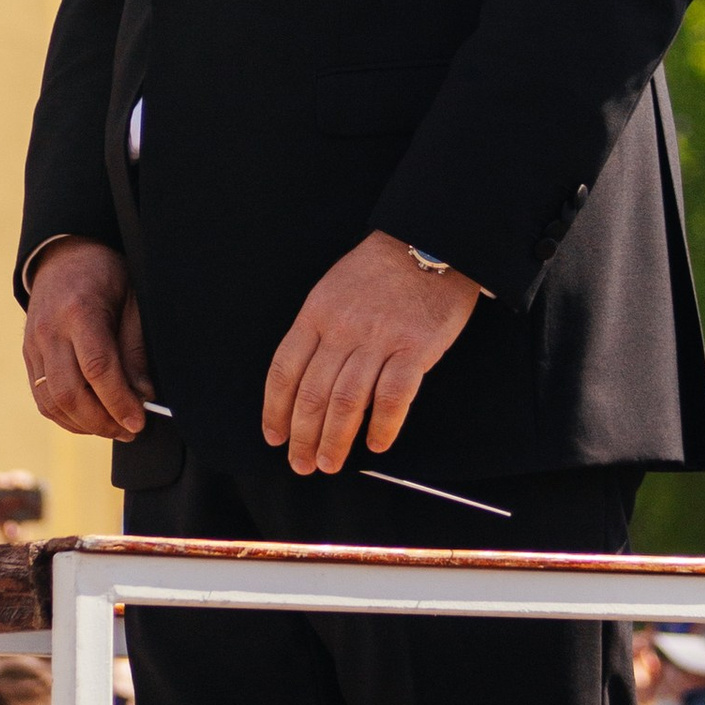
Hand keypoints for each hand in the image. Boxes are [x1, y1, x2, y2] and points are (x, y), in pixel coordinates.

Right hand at [24, 238, 152, 441]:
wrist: (65, 255)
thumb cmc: (106, 276)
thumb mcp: (132, 301)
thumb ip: (135, 350)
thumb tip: (143, 396)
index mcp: (79, 311)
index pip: (97, 368)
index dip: (119, 401)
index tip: (139, 422)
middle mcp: (50, 330)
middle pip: (70, 392)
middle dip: (103, 421)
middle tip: (130, 431)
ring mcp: (33, 345)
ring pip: (52, 402)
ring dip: (84, 425)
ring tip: (113, 428)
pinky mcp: (28, 356)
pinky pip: (42, 398)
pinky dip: (66, 417)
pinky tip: (90, 420)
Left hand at [263, 231, 479, 473]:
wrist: (430, 240)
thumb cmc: (380, 268)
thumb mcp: (333, 289)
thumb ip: (319, 331)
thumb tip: (309, 382)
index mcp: (316, 313)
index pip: (285, 370)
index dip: (276, 410)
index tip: (275, 436)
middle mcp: (342, 329)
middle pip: (313, 394)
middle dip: (303, 436)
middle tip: (302, 464)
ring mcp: (379, 339)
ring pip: (347, 403)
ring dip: (336, 440)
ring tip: (330, 463)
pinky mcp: (415, 348)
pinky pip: (393, 398)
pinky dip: (383, 426)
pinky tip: (377, 444)